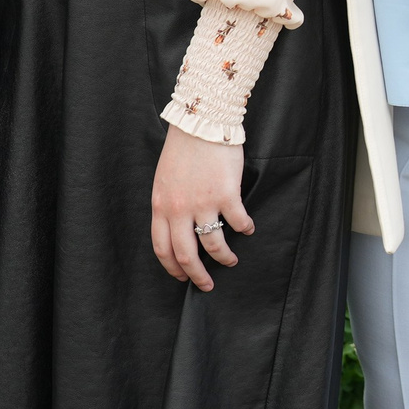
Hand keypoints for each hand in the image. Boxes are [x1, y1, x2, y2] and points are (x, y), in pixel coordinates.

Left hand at [150, 124, 251, 291]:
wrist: (201, 123)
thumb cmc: (183, 148)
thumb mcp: (164, 180)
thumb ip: (168, 204)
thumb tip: (178, 226)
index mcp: (161, 206)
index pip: (162, 248)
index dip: (172, 267)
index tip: (182, 276)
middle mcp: (179, 209)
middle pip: (186, 255)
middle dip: (196, 275)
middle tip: (206, 285)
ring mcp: (203, 203)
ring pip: (213, 244)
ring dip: (224, 257)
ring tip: (231, 261)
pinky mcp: (226, 195)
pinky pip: (238, 222)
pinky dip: (244, 229)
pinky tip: (248, 229)